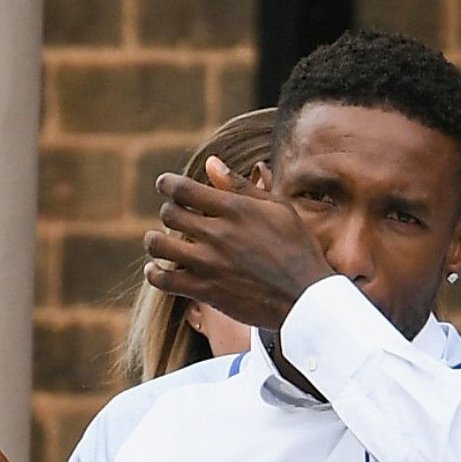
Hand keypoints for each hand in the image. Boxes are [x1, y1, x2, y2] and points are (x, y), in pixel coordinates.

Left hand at [144, 157, 333, 329]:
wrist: (306, 299)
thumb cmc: (298, 248)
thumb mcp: (278, 209)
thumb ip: (241, 185)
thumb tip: (210, 162)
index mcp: (236, 209)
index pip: (182, 189)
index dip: (167, 184)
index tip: (166, 185)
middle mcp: (219, 234)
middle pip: (169, 214)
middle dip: (169, 211)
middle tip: (176, 217)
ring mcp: (210, 264)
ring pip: (159, 245)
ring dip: (156, 241)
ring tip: (161, 242)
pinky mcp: (206, 291)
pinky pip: (163, 281)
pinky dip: (154, 273)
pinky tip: (157, 269)